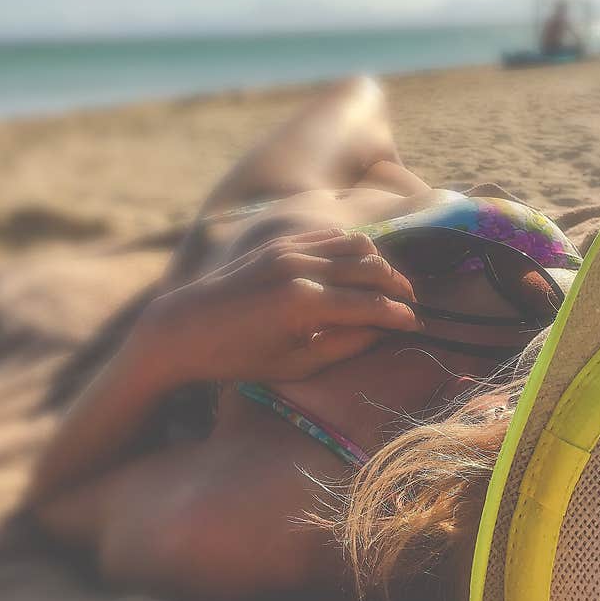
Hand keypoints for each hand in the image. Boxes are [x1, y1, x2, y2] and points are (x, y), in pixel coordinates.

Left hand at [137, 229, 419, 382]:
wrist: (183, 328)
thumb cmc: (237, 358)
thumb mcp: (294, 364)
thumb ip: (343, 345)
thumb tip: (383, 331)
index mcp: (303, 304)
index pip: (371, 304)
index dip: (400, 316)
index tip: (416, 327)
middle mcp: (300, 268)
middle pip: (372, 267)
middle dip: (398, 287)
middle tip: (410, 305)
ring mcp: (288, 249)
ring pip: (356, 244)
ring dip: (380, 263)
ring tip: (389, 286)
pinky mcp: (279, 242)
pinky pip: (330, 236)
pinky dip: (353, 249)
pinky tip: (359, 268)